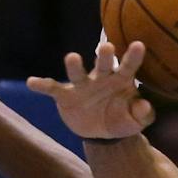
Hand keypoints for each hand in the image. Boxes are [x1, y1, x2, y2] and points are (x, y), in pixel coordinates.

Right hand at [26, 40, 155, 140]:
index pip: (128, 67)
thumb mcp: (135, 121)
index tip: (139, 45)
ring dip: (74, 66)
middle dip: (104, 56)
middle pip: (103, 64)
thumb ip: (143, 114)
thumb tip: (144, 106)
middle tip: (106, 47)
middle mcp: (101, 77)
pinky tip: (32, 82)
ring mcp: (82, 85)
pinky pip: (53, 89)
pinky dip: (43, 85)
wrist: (102, 132)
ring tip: (71, 58)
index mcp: (121, 80)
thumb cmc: (122, 119)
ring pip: (78, 73)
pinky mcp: (66, 96)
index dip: (133, 57)